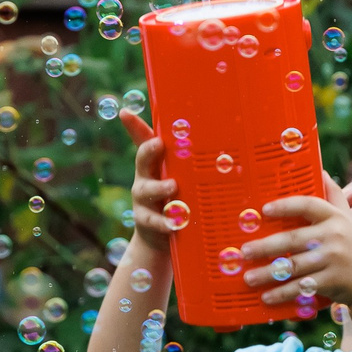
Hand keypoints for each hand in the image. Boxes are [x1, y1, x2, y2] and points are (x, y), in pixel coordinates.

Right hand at [120, 113, 180, 253]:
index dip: (134, 126)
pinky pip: (154, 221)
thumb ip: (194, 164)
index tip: (127, 113)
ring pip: (147, 190)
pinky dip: (165, 222)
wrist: (161, 238)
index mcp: (154, 165)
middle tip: (159, 144)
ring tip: (173, 186)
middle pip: (142, 160)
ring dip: (160, 187)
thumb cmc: (175, 200)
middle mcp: (145, 179)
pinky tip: (175, 223)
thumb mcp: (183, 180)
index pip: (143, 141)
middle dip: (149, 151)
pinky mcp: (147, 222)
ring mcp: (144, 201)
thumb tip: (224, 143)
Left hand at [238, 194, 351, 309]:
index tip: (264, 209)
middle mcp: (334, 236)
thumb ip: (333, 195)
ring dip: (268, 273)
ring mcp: (333, 260)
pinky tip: (266, 296)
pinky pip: (302, 287)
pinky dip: (283, 293)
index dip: (286, 206)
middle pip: (293, 239)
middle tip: (244, 251)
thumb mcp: (347, 218)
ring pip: (294, 266)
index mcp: (334, 217)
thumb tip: (319, 168)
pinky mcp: (332, 282)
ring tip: (248, 277)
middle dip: (266, 246)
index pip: (308, 204)